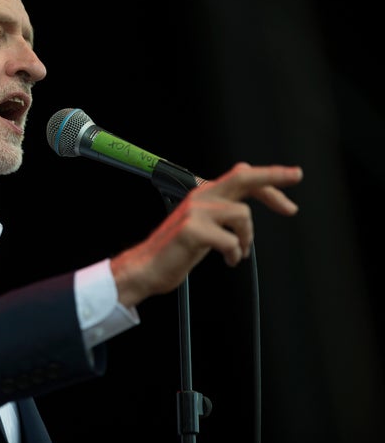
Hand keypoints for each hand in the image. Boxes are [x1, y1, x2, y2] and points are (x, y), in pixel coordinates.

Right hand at [111, 162, 302, 306]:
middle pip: (243, 177)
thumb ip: (220, 214)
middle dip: (273, 175)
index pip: (241, 176)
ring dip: (246, 238)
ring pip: (242, 215)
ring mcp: (195, 212)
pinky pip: (231, 241)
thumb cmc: (176, 250)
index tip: (293, 177)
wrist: (146, 267)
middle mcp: (200, 197)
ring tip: (236, 253)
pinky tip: (228, 261)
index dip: (269, 178)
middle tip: (297, 175)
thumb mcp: (201, 225)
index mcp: (204, 194)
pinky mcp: (192, 230)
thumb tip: (244, 213)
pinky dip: (234, 254)